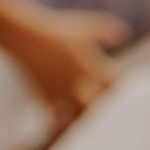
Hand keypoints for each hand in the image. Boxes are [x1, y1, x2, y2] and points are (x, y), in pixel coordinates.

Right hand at [21, 6, 131, 128]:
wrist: (25, 37)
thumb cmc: (59, 30)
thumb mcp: (87, 26)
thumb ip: (108, 31)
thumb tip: (124, 38)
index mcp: (91, 65)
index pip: (112, 82)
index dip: (116, 84)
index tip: (115, 82)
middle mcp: (79, 81)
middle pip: (98, 102)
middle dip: (102, 104)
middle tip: (102, 103)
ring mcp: (61, 91)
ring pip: (78, 114)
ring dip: (84, 116)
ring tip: (86, 114)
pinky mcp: (44, 97)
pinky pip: (55, 117)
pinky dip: (61, 122)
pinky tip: (64, 122)